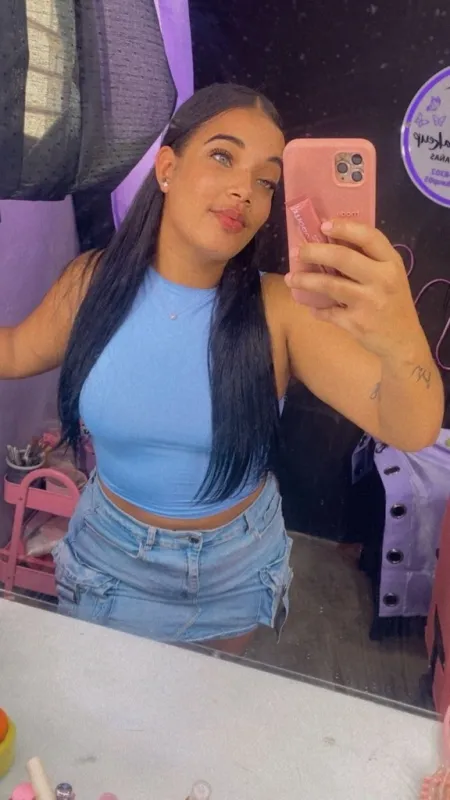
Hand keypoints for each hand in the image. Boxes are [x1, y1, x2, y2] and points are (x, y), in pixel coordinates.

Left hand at [284, 219, 424, 361]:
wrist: (403, 341)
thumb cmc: (394, 302)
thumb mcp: (391, 276)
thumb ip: (369, 260)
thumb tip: (332, 242)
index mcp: (391, 263)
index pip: (369, 237)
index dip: (345, 228)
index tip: (324, 225)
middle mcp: (381, 280)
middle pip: (342, 258)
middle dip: (314, 252)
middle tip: (297, 251)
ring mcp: (368, 302)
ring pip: (330, 285)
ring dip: (305, 280)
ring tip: (290, 278)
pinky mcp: (356, 323)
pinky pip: (328, 312)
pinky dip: (317, 309)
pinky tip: (311, 306)